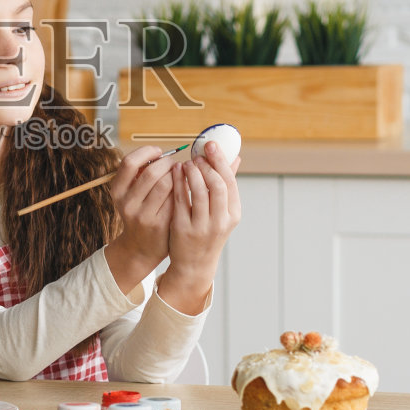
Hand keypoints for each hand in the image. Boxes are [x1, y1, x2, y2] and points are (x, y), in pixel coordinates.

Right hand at [103, 144, 177, 294]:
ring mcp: (142, 215)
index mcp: (117, 190)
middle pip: (151, 172)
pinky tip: (185, 188)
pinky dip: (182, 189)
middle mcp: (127, 203)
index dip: (146, 153)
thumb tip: (162, 153)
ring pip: (165, 184)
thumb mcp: (131, 194)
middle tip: (175, 163)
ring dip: (177, 175)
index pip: (129, 162)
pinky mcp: (159, 225)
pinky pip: (175, 199)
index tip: (159, 152)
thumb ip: (140, 175)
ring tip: (181, 174)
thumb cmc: (140, 212)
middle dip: (167, 163)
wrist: (140, 247)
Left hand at [159, 141, 241, 313]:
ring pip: (198, 193)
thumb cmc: (209, 231)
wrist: (195, 263)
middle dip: (206, 166)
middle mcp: (221, 221)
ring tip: (185, 163)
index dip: (220, 161)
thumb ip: (227, 185)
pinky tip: (174, 173)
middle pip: (217, 186)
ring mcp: (202, 227)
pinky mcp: (184, 230)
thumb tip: (235, 157)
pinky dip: (178, 183)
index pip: (230, 182)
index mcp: (233, 214)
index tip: (211, 146)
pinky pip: (180, 201)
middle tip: (196, 155)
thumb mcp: (223, 212)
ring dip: (191, 173)